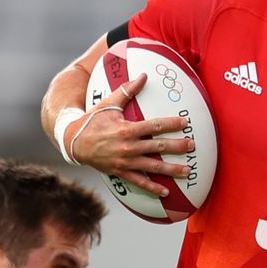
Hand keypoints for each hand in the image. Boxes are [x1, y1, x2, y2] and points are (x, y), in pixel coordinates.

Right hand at [70, 74, 195, 196]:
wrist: (74, 142)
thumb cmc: (93, 120)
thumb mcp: (109, 104)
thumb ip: (127, 90)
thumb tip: (143, 75)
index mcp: (127, 129)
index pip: (154, 126)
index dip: (171, 124)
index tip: (185, 122)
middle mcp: (128, 147)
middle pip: (157, 147)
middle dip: (177, 147)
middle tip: (192, 146)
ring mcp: (125, 161)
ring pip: (152, 167)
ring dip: (171, 169)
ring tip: (188, 171)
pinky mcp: (120, 172)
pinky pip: (139, 182)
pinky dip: (152, 188)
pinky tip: (165, 192)